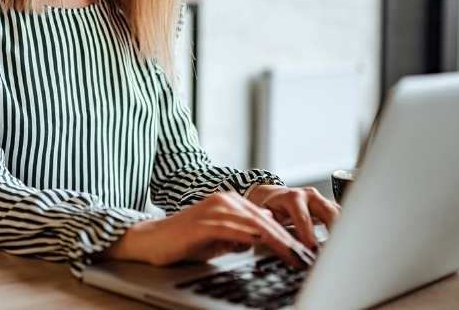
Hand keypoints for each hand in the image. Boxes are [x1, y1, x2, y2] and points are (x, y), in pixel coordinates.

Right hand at [94, 192, 315, 268]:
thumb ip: (238, 236)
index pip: (266, 219)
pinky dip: (252, 236)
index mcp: (229, 203)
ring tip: (294, 255)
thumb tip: (257, 241)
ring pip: (254, 224)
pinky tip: (265, 242)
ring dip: (277, 241)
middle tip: (306, 256)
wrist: (151, 241)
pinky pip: (234, 229)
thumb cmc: (183, 242)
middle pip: (265, 220)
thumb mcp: (218, 239)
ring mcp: (214, 210)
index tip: (303, 252)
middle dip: (289, 240)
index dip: (287, 236)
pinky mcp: (204, 222)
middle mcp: (224, 201)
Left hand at [246, 185, 339, 251]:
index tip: (313, 250)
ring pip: (339, 213)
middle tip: (336, 249)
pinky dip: (345, 229)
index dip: (309, 235)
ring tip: (345, 249)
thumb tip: (269, 225)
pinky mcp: (329, 207)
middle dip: (334, 230)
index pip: (303, 218)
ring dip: (343, 230)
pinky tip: (347, 242)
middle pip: (328, 212)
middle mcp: (310, 196)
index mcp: (293, 198)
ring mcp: (321, 200)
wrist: (275, 195)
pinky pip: (341, 216)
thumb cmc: (270, 206)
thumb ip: (267, 220)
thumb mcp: (264, 212)